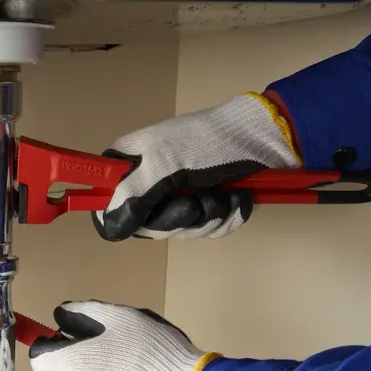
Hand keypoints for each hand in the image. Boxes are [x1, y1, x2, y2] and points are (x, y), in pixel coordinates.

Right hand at [96, 93, 299, 240]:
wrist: (265, 139)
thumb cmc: (209, 143)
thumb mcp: (164, 162)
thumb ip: (131, 195)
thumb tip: (110, 228)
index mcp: (129, 166)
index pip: (105, 207)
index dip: (122, 218)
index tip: (144, 216)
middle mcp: (149, 183)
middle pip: (147, 227)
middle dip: (179, 219)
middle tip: (196, 201)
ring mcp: (179, 197)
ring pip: (181, 231)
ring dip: (208, 217)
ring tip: (223, 194)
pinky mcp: (207, 206)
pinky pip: (207, 230)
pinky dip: (226, 217)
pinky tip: (236, 199)